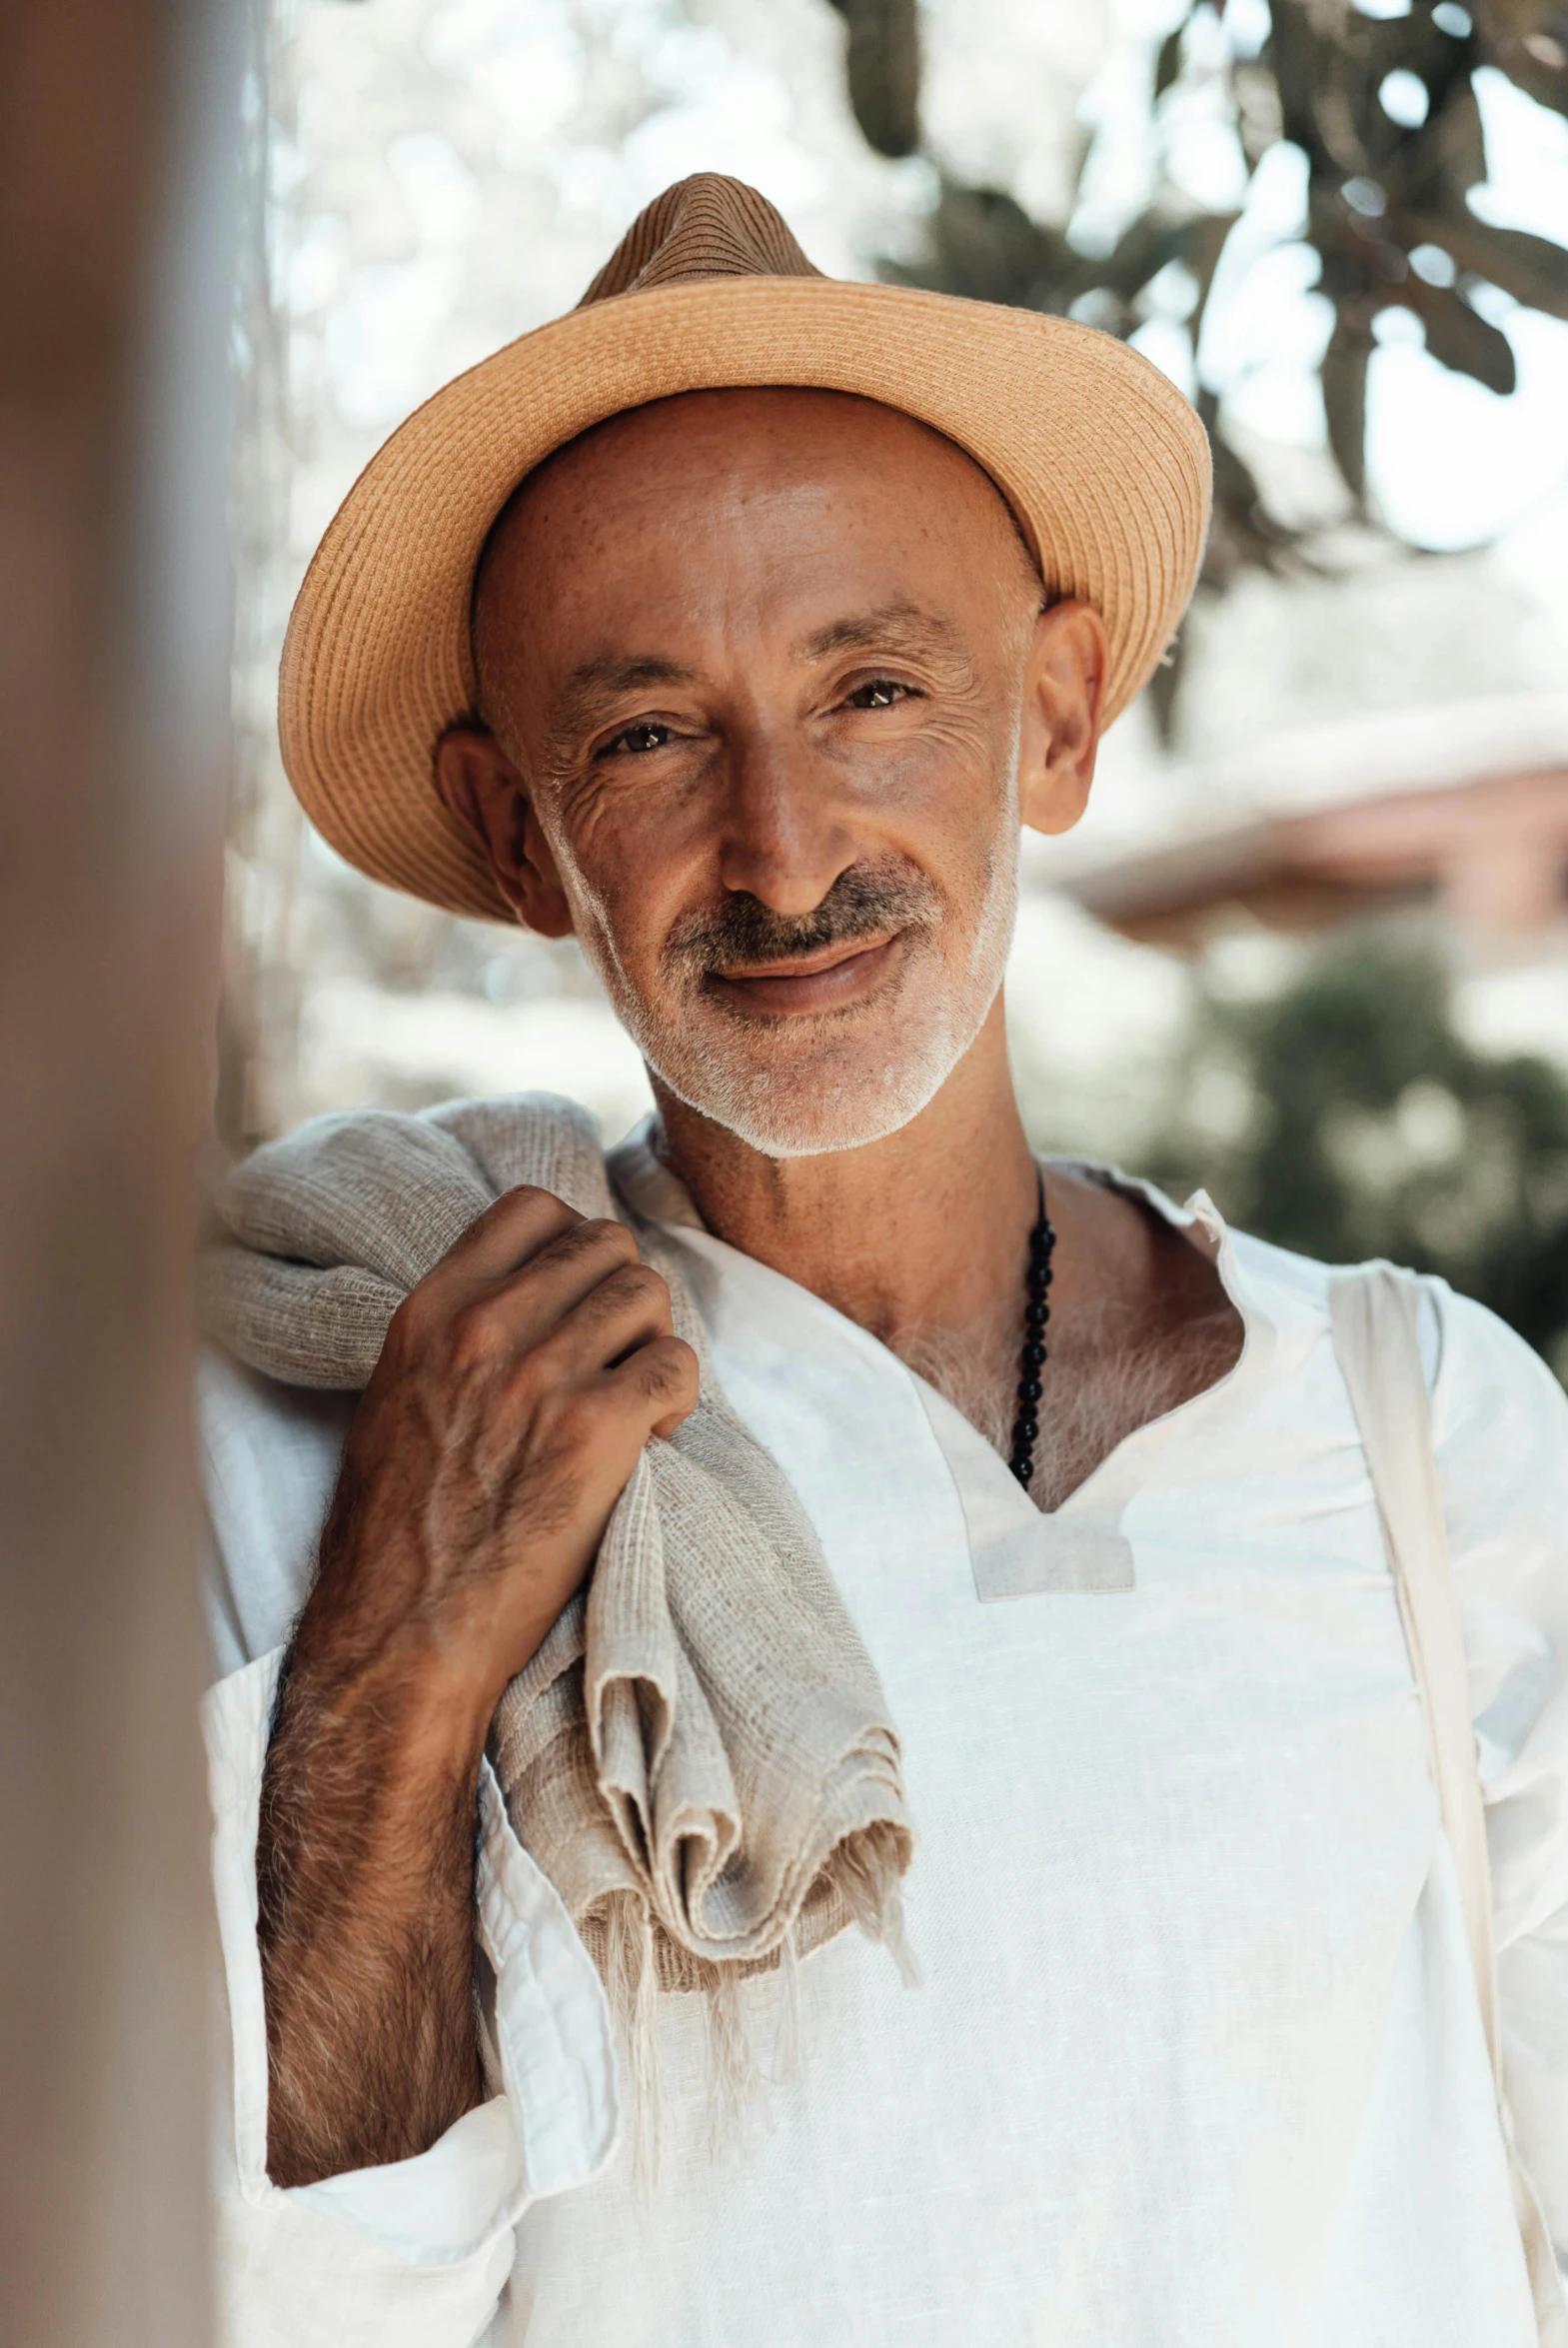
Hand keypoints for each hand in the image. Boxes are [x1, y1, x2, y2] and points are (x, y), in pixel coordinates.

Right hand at [296, 1186, 698, 1726]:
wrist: (402, 1632)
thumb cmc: (397, 1532)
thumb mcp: (397, 1398)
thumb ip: (454, 1336)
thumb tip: (527, 1298)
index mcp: (430, 1313)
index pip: (532, 1208)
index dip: (574, 1243)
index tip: (581, 1295)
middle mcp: (483, 1329)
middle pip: (605, 1244)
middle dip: (625, 1295)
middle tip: (620, 1355)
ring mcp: (541, 1377)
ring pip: (648, 1294)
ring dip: (656, 1342)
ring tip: (638, 1397)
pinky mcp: (595, 1432)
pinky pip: (677, 1365)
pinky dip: (679, 1396)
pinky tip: (655, 1434)